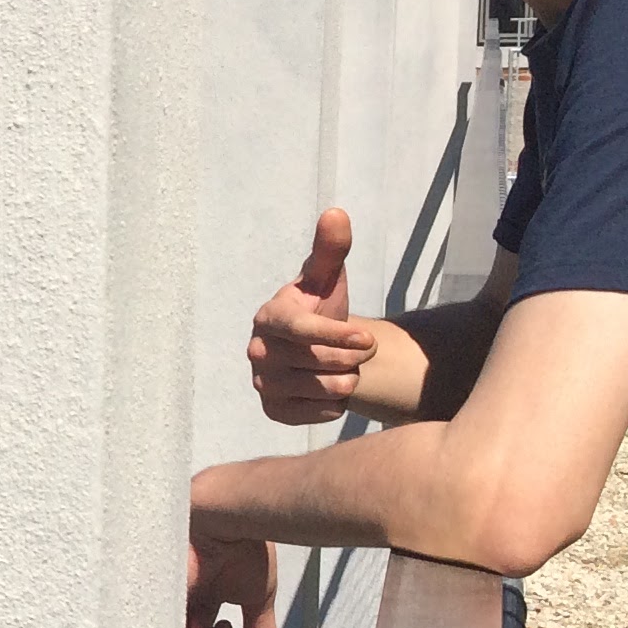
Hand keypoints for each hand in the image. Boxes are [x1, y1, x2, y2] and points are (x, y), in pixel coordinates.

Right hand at [247, 207, 374, 423]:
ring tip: (349, 371)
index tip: (370, 340)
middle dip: (350, 359)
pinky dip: (333, 405)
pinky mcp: (272, 409)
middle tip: (364, 353)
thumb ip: (331, 249)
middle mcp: (257, 350)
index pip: (300, 330)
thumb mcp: (328, 278)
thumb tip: (336, 213)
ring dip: (345, 382)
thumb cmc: (322, 306)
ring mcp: (262, 382)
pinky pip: (312, 414)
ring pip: (319, 390)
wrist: (314, 347)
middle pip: (315, 362)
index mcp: (269, 316)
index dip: (337, 336)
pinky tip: (334, 389)